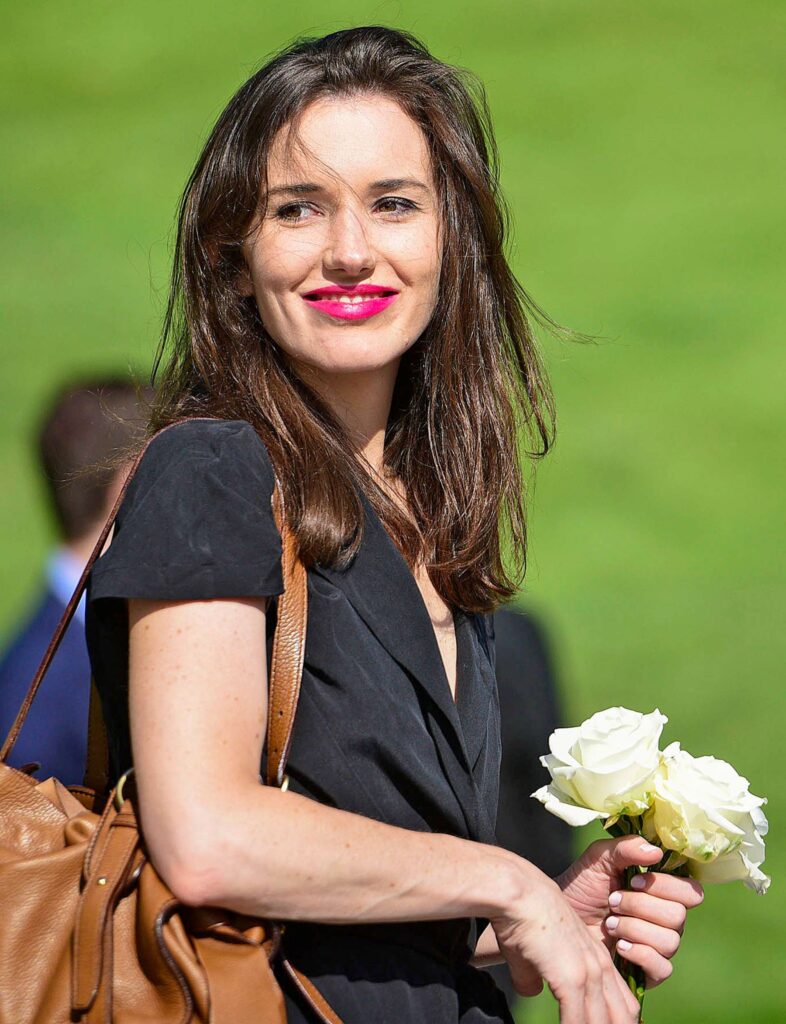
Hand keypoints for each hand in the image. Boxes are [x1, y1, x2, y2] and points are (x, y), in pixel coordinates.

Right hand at [491, 870, 641, 1022]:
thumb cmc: (521, 918)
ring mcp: (588, 974)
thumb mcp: (535, 951)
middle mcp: (599, 967)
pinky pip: (578, 1023)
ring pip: (604, 1023)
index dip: (618, 1023)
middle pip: (624, 1017)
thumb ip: (538, 974)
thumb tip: (533, 991)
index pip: (624, 1004)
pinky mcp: (571, 979)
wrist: (517, 894)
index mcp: (596, 959)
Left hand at [557, 836, 704, 987]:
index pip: (691, 891)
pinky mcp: (650, 971)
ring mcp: (660, 946)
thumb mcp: (599, 859)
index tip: (633, 881)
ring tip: (609, 923)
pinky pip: (663, 967)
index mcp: (663, 891)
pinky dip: (640, 953)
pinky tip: (619, 945)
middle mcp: (667, 919)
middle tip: (613, 901)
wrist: (560, 918)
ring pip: (670, 941)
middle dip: (640, 906)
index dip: (666, 886)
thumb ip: (625, 849)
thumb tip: (656, 851)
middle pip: (678, 915)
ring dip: (634, 928)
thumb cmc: (583, 886)